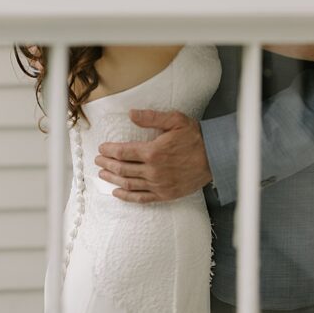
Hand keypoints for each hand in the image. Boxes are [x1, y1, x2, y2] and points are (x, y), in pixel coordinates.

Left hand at [95, 109, 211, 203]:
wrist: (215, 157)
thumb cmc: (196, 137)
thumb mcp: (176, 120)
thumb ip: (152, 117)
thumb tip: (131, 114)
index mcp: (153, 151)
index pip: (123, 152)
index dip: (109, 150)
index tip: (102, 149)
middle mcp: (152, 170)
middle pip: (122, 168)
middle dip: (107, 164)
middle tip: (99, 160)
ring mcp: (157, 184)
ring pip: (128, 183)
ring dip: (112, 179)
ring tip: (103, 174)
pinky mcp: (164, 194)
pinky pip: (140, 198)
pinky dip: (126, 196)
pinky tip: (117, 193)